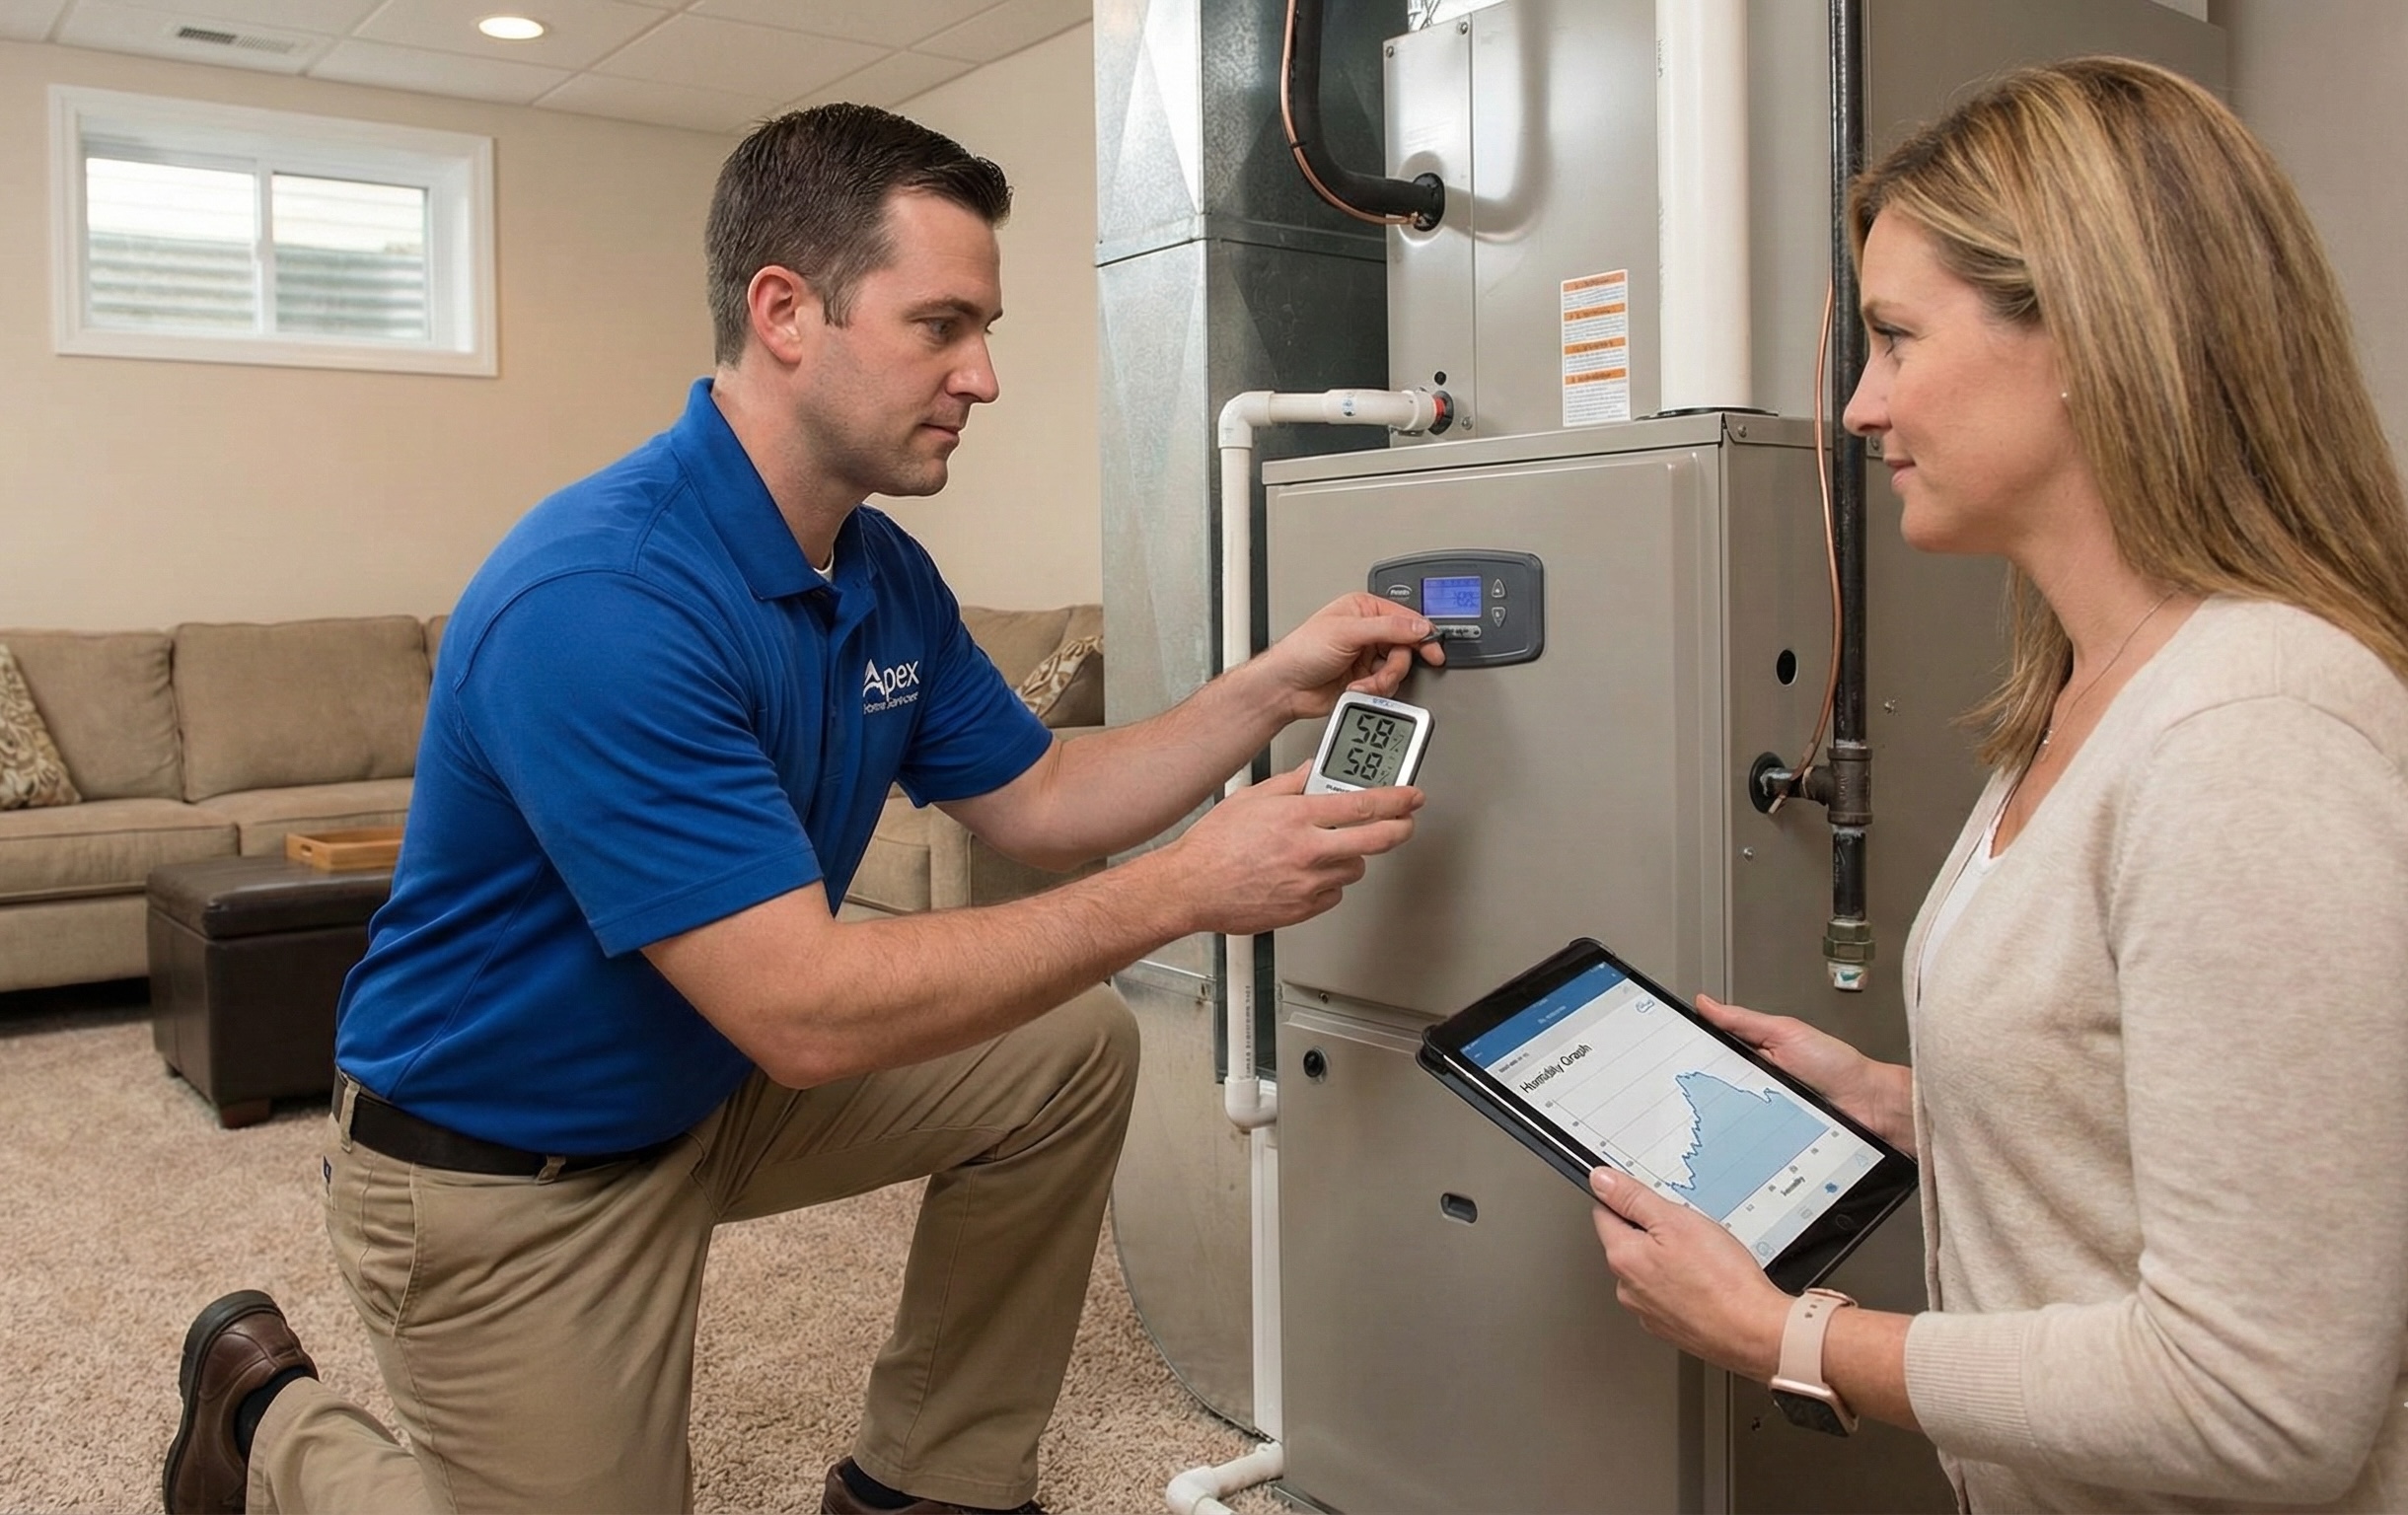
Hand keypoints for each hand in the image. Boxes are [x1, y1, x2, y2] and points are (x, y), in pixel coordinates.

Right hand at [1167, 763, 1422, 935]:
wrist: (1191, 887)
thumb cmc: (1212, 845)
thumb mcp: (1251, 798)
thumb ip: (1289, 784)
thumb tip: (1311, 771)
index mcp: (1298, 817)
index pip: (1363, 805)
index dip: (1397, 800)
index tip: (1411, 797)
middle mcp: (1308, 850)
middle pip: (1376, 840)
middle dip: (1400, 829)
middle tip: (1405, 824)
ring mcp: (1308, 883)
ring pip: (1355, 869)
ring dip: (1353, 858)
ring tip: (1330, 850)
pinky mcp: (1302, 909)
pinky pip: (1333, 894)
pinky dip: (1328, 883)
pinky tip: (1308, 874)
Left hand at [1254, 592, 1445, 718]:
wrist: (1285, 687)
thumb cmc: (1302, 652)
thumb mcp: (1347, 633)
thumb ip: (1387, 628)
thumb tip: (1418, 626)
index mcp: (1364, 609)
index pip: (1405, 618)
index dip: (1422, 635)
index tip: (1434, 650)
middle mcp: (1368, 631)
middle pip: (1406, 648)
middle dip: (1394, 665)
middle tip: (1383, 673)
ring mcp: (1367, 656)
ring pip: (1397, 669)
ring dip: (1382, 680)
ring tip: (1362, 682)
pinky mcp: (1365, 678)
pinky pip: (1386, 686)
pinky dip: (1375, 690)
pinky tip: (1357, 688)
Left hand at [1589, 1168, 1790, 1381]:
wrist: (1754, 1331)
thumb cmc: (1721, 1279)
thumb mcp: (1676, 1220)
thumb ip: (1632, 1198)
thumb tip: (1600, 1180)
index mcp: (1623, 1257)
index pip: (1604, 1213)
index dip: (1626, 1199)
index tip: (1648, 1198)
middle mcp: (1627, 1288)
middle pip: (1628, 1243)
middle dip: (1653, 1232)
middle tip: (1688, 1232)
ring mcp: (1647, 1311)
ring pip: (1649, 1270)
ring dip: (1668, 1260)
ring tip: (1702, 1260)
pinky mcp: (1669, 1326)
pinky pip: (1667, 1294)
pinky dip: (1682, 1285)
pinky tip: (1705, 1282)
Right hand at [1694, 994, 1910, 1150]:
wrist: (1869, 1105)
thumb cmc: (1837, 1067)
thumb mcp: (1785, 1033)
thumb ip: (1744, 1020)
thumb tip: (1706, 1003)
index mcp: (1753, 1054)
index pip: (1711, 1052)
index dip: (1690, 1052)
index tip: (1666, 1052)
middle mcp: (1753, 1083)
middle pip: (1712, 1085)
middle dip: (1696, 1088)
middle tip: (1680, 1087)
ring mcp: (1759, 1111)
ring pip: (1723, 1114)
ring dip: (1714, 1115)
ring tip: (1703, 1112)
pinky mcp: (1767, 1137)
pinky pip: (1742, 1137)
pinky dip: (1734, 1138)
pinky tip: (1726, 1135)